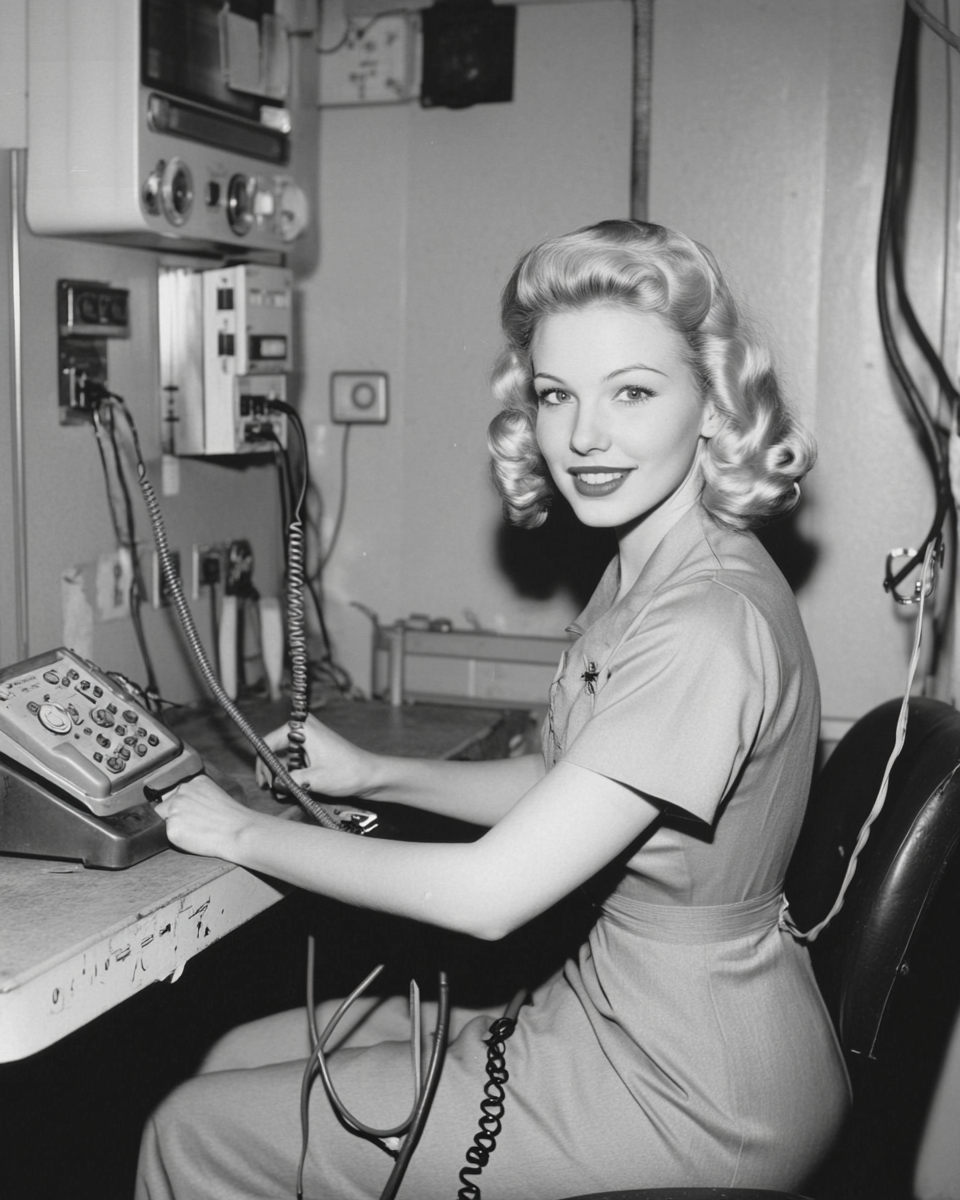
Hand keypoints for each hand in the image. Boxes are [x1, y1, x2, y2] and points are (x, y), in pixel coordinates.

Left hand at [156, 773, 264, 860]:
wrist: (239, 832)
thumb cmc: (233, 818)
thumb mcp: (217, 795)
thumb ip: (198, 796)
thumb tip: (186, 808)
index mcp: (194, 781)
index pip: (177, 795)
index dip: (185, 808)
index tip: (195, 816)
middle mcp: (182, 791)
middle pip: (166, 806)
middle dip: (177, 816)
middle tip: (197, 825)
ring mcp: (175, 808)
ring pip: (166, 821)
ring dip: (177, 827)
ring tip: (199, 831)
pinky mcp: (172, 827)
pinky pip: (169, 835)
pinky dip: (179, 839)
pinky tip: (196, 838)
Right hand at [255, 712, 372, 798]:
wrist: (371, 775)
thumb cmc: (347, 773)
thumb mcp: (313, 780)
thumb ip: (289, 781)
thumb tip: (273, 785)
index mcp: (302, 727)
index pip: (267, 743)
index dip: (262, 766)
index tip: (264, 784)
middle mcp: (303, 727)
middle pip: (273, 749)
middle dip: (271, 771)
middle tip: (272, 790)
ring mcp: (308, 736)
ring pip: (282, 755)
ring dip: (281, 774)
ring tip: (284, 791)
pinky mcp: (313, 746)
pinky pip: (294, 758)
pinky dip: (291, 772)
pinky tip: (293, 786)